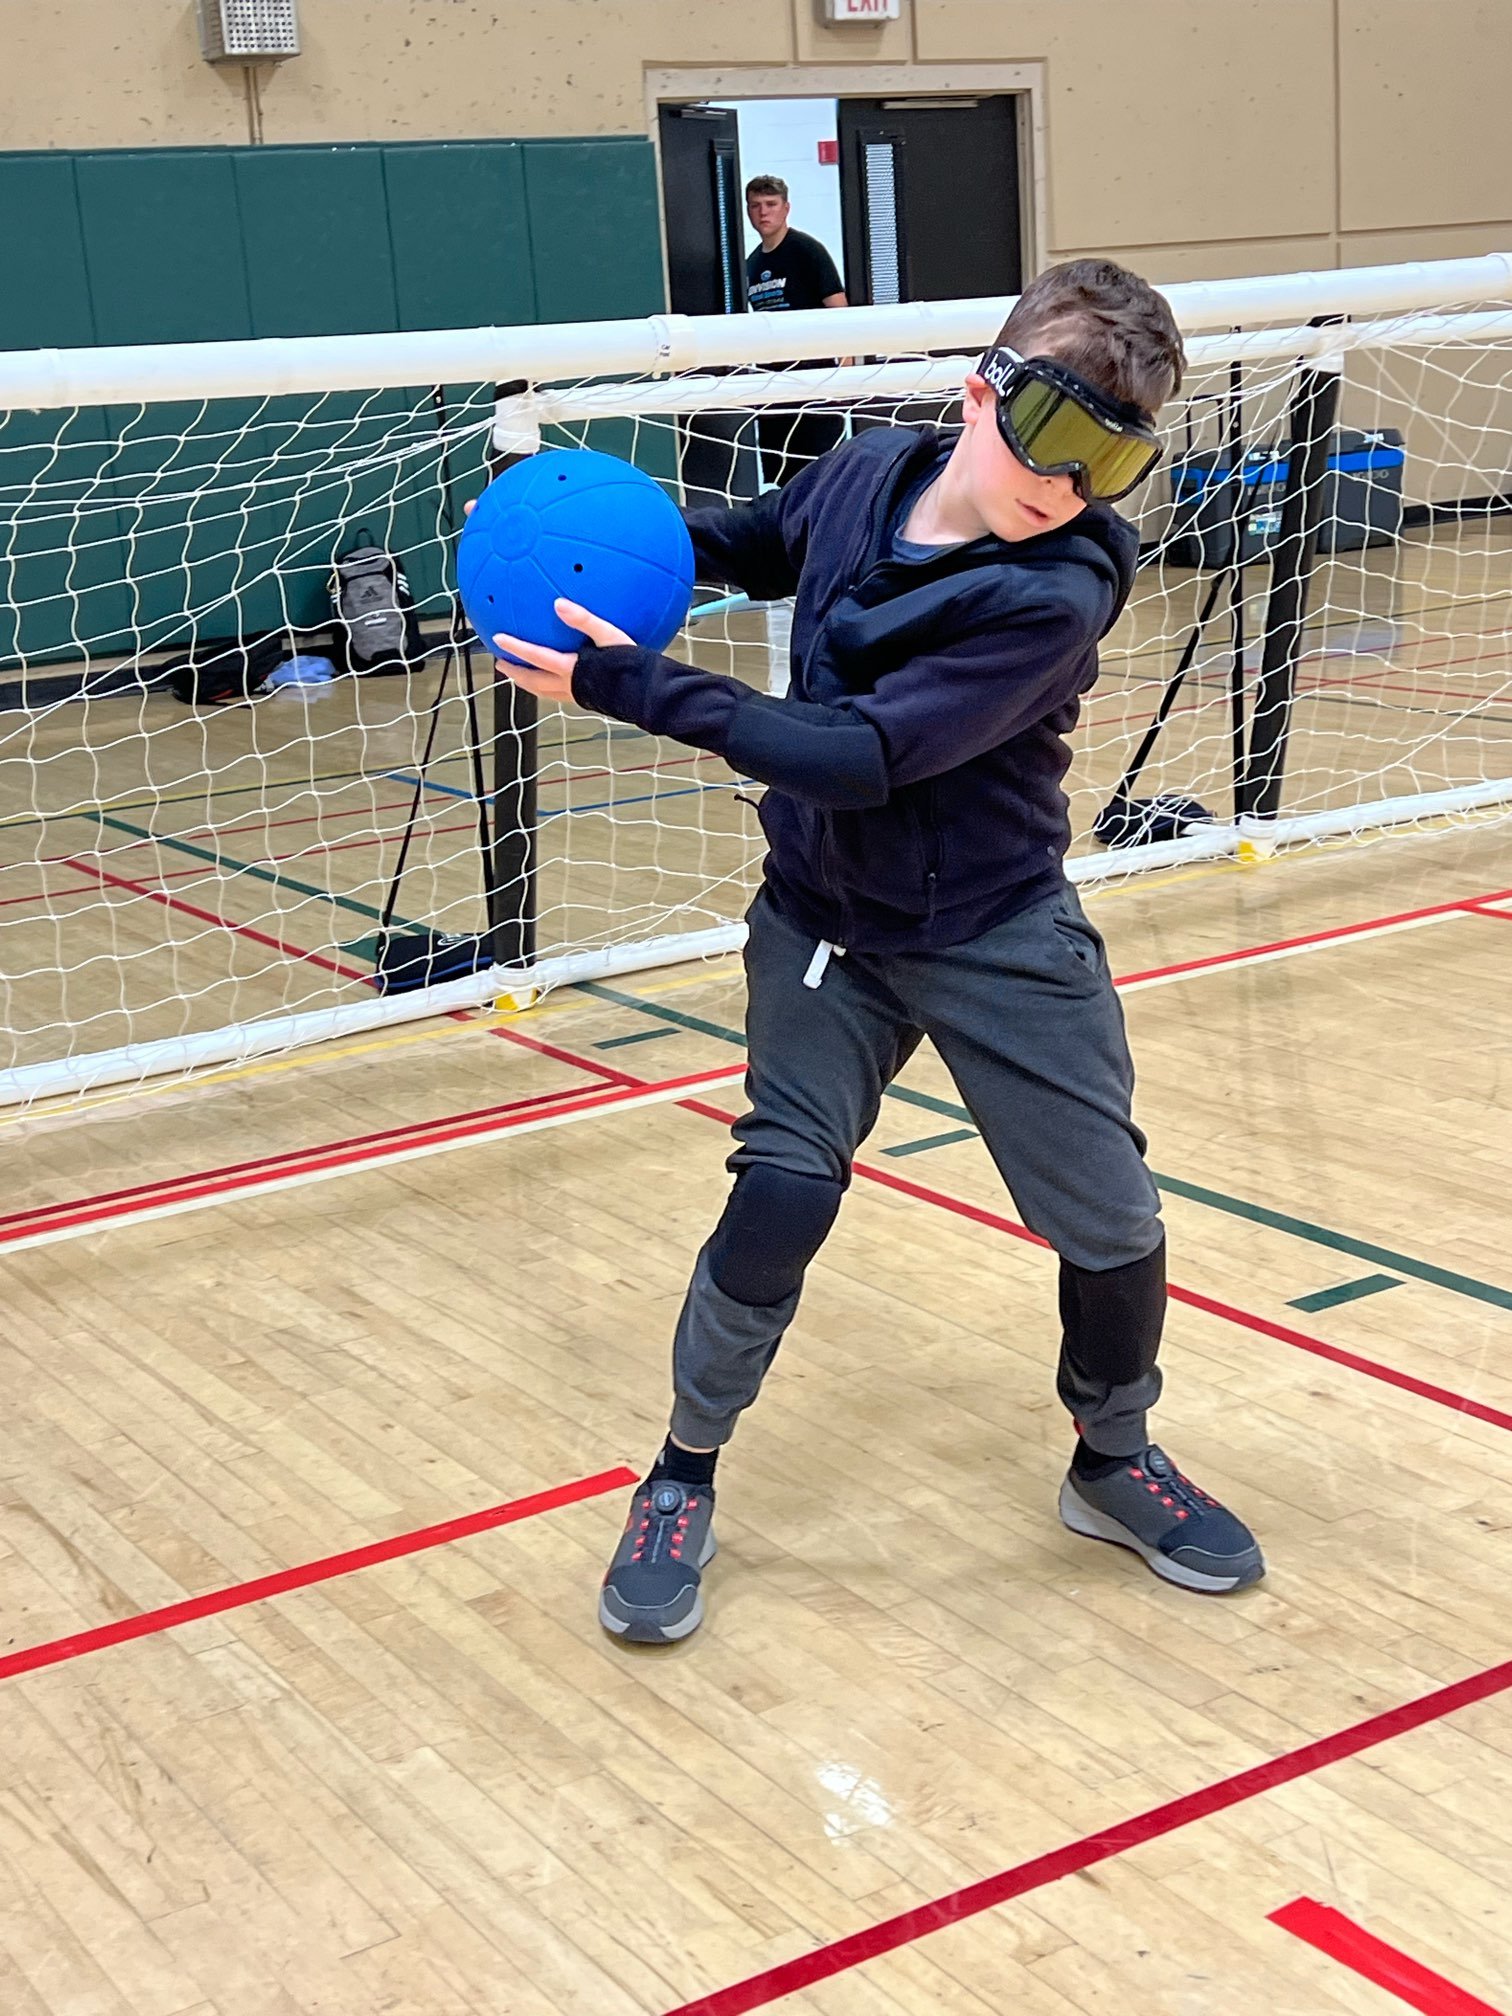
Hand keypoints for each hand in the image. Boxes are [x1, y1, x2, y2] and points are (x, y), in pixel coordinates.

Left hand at [492, 598, 634, 704]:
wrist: (649, 694)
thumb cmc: (633, 665)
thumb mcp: (610, 635)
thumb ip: (584, 619)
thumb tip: (559, 603)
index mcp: (571, 669)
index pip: (536, 657)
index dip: (515, 647)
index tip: (497, 639)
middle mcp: (569, 686)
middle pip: (534, 681)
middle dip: (515, 673)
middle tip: (501, 665)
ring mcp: (578, 696)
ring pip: (544, 692)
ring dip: (529, 683)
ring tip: (520, 676)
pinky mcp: (588, 701)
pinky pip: (559, 695)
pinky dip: (548, 687)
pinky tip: (556, 680)